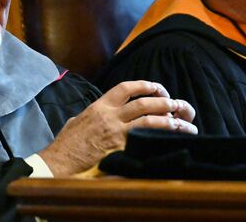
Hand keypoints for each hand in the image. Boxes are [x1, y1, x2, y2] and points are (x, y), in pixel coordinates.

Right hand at [38, 80, 196, 176]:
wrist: (59, 161)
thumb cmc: (66, 143)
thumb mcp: (77, 120)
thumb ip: (93, 114)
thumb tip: (100, 113)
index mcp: (100, 106)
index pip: (126, 88)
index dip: (145, 85)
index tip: (157, 88)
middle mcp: (110, 115)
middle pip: (144, 102)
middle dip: (165, 101)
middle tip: (178, 104)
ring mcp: (116, 132)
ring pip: (149, 119)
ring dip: (171, 119)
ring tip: (185, 122)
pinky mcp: (120, 148)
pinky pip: (145, 138)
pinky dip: (161, 137)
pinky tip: (174, 138)